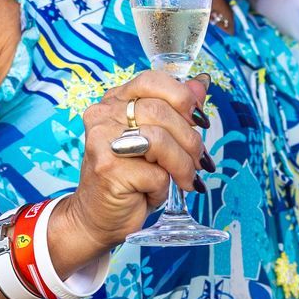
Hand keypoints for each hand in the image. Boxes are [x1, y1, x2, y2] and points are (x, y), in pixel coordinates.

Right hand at [60, 70, 211, 251]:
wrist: (97, 217)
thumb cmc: (130, 177)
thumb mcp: (156, 139)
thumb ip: (176, 109)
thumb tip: (201, 84)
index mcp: (114, 101)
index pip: (152, 81)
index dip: (182, 97)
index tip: (199, 119)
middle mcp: (103, 116)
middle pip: (161, 111)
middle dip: (190, 139)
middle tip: (200, 159)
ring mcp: (102, 141)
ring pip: (160, 141)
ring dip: (183, 164)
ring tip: (187, 178)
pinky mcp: (108, 169)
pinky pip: (154, 173)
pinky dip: (164, 186)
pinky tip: (155, 191)